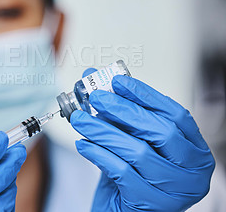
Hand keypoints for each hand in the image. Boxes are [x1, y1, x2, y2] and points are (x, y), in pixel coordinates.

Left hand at [71, 70, 214, 211]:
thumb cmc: (132, 174)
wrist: (124, 211)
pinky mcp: (150, 203)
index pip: (175, 114)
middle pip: (160, 131)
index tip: (119, 81)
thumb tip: (92, 77)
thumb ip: (117, 111)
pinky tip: (83, 144)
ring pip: (138, 151)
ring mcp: (174, 190)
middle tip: (96, 98)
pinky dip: (99, 154)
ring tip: (80, 119)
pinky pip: (121, 171)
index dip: (146, 95)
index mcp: (194, 149)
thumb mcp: (130, 139)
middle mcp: (192, 171)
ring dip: (103, 130)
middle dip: (123, 110)